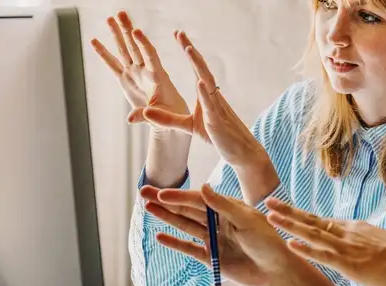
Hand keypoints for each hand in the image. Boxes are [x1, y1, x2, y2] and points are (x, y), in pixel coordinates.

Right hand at [90, 11, 193, 132]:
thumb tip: (130, 119)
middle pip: (135, 47)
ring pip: (124, 51)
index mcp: (158, 76)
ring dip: (117, 35)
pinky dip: (103, 54)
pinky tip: (94, 41)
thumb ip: (146, 115)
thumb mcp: (162, 116)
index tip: (136, 31)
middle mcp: (145, 70)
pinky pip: (112, 64)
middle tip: (121, 13)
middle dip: (128, 30)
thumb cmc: (171, 114)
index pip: (150, 55)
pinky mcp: (126, 79)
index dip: (143, 43)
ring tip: (110, 18)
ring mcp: (135, 73)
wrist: (169, 117)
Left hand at [139, 36, 268, 167]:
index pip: (196, 69)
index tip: (179, 35)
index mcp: (206, 95)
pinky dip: (205, 93)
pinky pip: (211, 105)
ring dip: (198, 65)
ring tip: (188, 49)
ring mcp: (216, 107)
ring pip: (207, 82)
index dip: (188, 52)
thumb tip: (146, 112)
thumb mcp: (188, 126)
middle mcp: (212, 96)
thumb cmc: (218, 136)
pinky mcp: (217, 121)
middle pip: (201, 69)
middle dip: (191, 50)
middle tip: (180, 33)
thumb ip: (168, 119)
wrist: (240, 152)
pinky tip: (200, 82)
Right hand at [139, 184, 293, 285]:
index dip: (179, 196)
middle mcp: (219, 221)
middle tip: (143, 192)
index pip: (198, 200)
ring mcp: (214, 239)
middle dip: (165, 201)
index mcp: (228, 208)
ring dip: (167, 217)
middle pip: (187, 209)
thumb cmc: (268, 241)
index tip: (161, 192)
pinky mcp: (212, 258)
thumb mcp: (247, 220)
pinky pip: (189, 249)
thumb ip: (223, 205)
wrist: (276, 270)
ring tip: (148, 208)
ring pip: (185, 226)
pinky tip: (160, 236)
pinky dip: (175, 243)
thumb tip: (203, 187)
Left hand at [265, 198, 385, 285]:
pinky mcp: (349, 263)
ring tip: (270, 217)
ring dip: (290, 225)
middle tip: (267, 201)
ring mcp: (347, 247)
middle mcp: (348, 232)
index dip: (301, 215)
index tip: (285, 208)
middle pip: (312, 220)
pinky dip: (305, 249)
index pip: (322, 221)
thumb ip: (363, 243)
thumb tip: (356, 248)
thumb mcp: (378, 243)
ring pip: (312, 233)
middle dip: (288, 211)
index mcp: (354, 228)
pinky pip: (323, 255)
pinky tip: (289, 244)